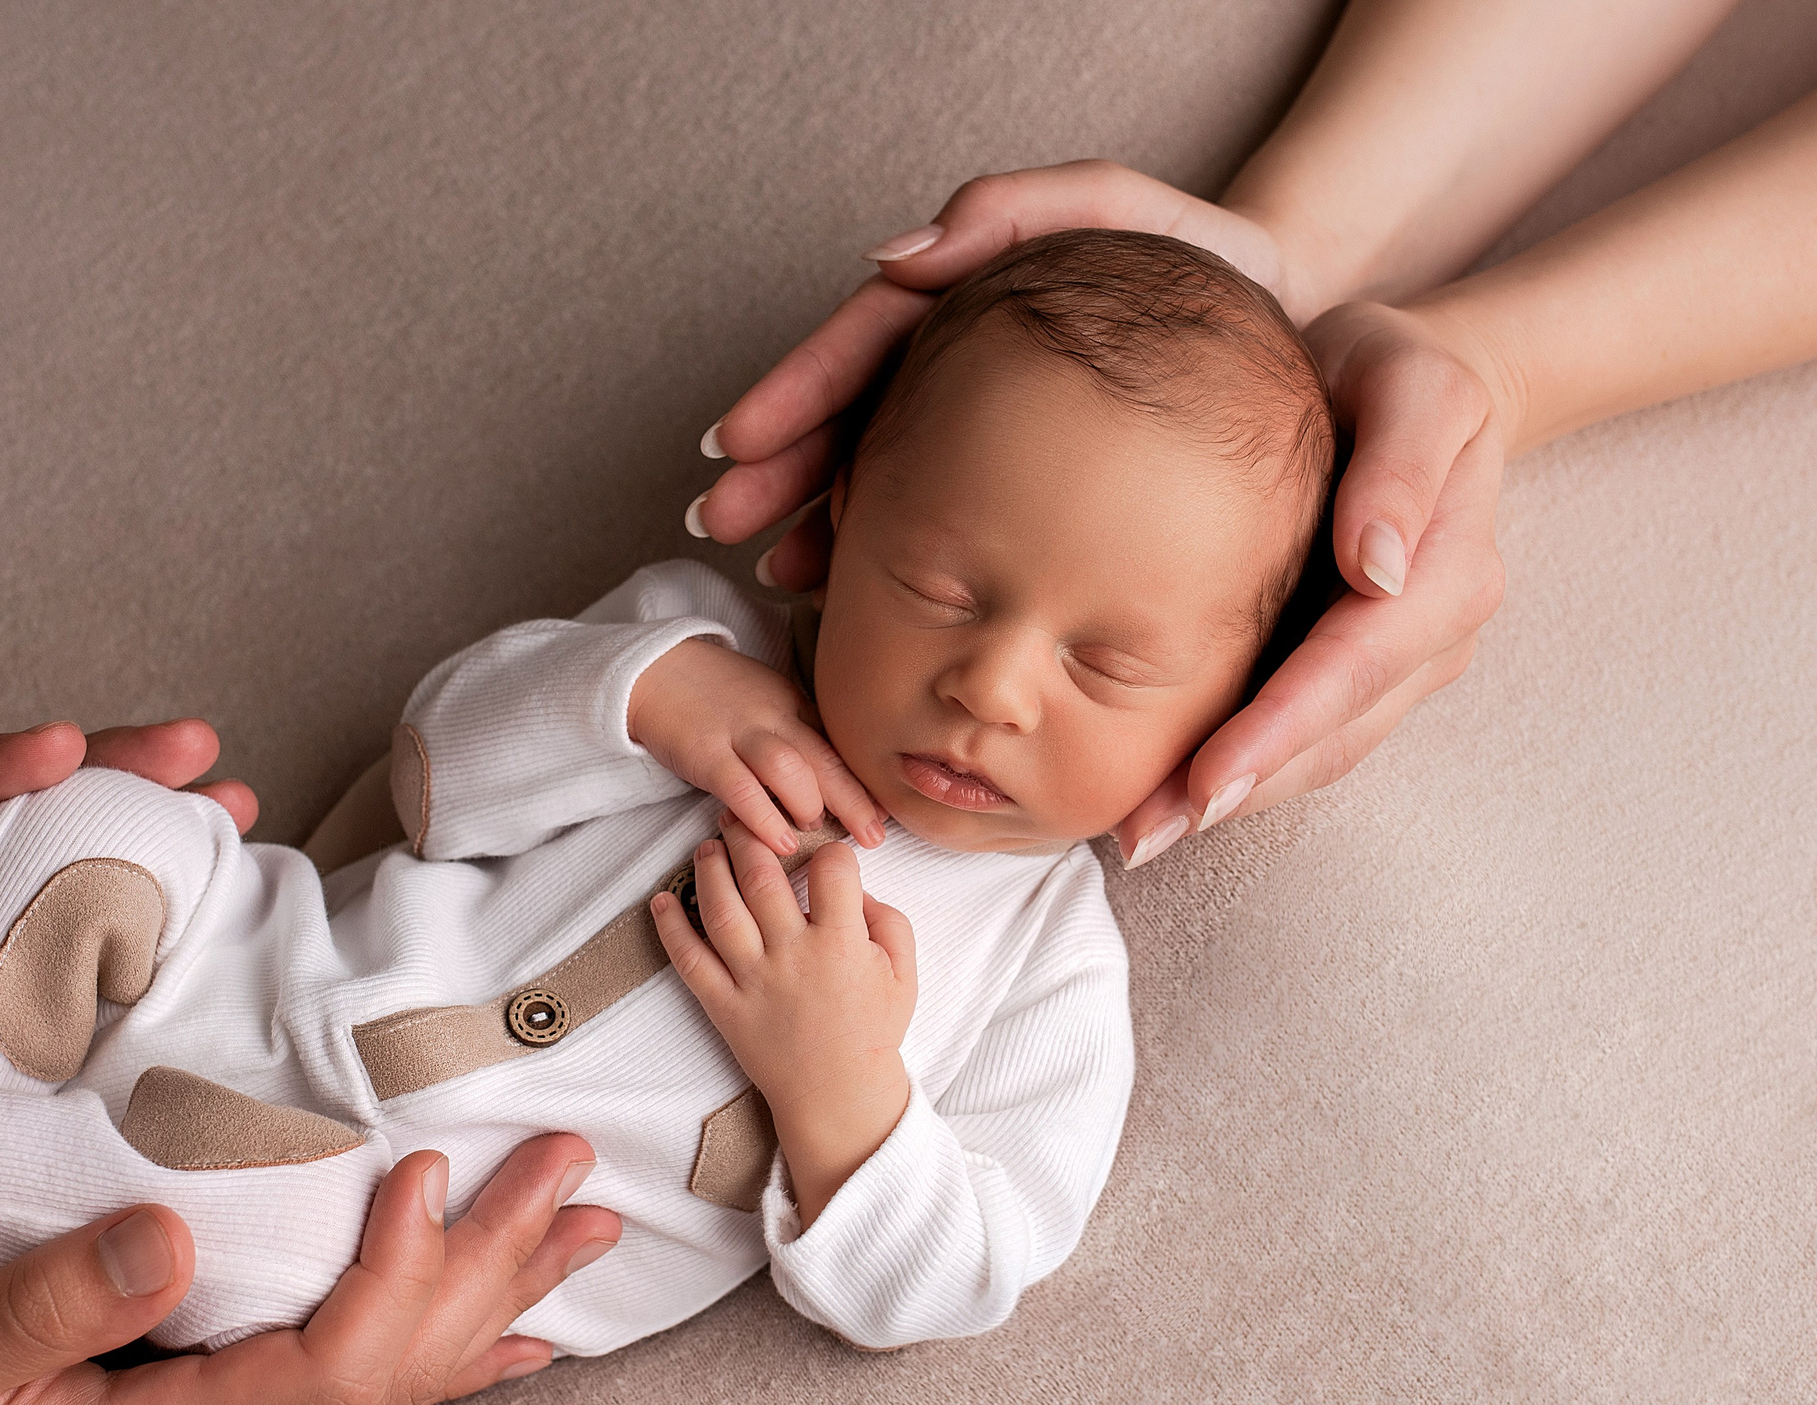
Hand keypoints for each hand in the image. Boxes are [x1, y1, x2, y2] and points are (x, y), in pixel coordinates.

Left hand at [0, 718, 258, 1236]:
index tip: (64, 749)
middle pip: (10, 815)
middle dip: (107, 769)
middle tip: (196, 751)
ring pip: (65, 870)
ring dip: (153, 828)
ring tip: (234, 802)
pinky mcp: (31, 1018)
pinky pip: (97, 943)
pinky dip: (163, 914)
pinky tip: (227, 897)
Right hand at [0, 1136, 620, 1404]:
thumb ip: (54, 1301)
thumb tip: (174, 1234)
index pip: (331, 1372)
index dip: (395, 1274)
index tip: (428, 1171)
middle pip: (398, 1371)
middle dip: (491, 1263)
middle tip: (572, 1167)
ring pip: (398, 1382)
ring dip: (491, 1295)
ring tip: (578, 1224)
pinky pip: (364, 1397)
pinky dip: (448, 1351)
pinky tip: (515, 1336)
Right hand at [628, 638, 885, 853]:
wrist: (652, 671)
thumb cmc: (710, 691)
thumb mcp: (764, 698)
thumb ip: (795, 730)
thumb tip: (826, 779)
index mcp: (792, 703)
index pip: (837, 745)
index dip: (864, 781)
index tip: (888, 812)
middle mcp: (774, 716)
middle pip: (825, 759)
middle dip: (856, 800)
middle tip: (877, 836)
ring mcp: (739, 734)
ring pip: (790, 768)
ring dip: (811, 803)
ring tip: (819, 831)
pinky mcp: (705, 753)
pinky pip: (741, 788)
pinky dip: (764, 817)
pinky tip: (779, 842)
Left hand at [651, 822, 915, 1216]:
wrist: (838, 1097)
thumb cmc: (873, 1032)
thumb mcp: (904, 975)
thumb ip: (888, 921)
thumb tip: (855, 887)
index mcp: (843, 944)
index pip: (831, 869)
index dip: (830, 851)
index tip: (826, 855)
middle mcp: (794, 956)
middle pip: (763, 878)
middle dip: (751, 837)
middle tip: (741, 818)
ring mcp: (754, 981)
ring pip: (722, 910)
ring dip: (710, 870)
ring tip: (708, 847)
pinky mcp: (724, 1006)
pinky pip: (690, 962)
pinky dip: (670, 929)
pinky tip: (661, 901)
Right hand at [692, 160, 1284, 591]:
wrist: (1294, 325)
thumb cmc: (1212, 257)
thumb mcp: (1117, 205)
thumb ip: (1015, 206)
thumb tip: (894, 256)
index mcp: (971, 296)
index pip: (862, 338)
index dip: (797, 388)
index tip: (741, 439)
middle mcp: (965, 358)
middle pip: (851, 409)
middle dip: (779, 466)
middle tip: (722, 520)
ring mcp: (989, 417)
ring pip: (883, 466)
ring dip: (819, 516)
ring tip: (780, 571)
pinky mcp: (1023, 475)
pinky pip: (939, 510)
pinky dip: (889, 546)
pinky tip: (859, 587)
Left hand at [1115, 300, 1505, 864]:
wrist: (1390, 382)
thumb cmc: (1387, 370)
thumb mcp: (1411, 380)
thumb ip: (1404, 462)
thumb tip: (1382, 567)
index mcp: (1450, 574)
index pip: (1356, 667)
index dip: (1281, 730)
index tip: (1208, 781)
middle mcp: (1431, 636)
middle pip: (1333, 735)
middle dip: (1241, 789)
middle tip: (1144, 835)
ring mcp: (1395, 663)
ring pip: (1316, 754)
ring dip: (1231, 800)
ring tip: (1140, 832)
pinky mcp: (1350, 669)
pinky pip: (1297, 736)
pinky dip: (1236, 769)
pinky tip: (1165, 792)